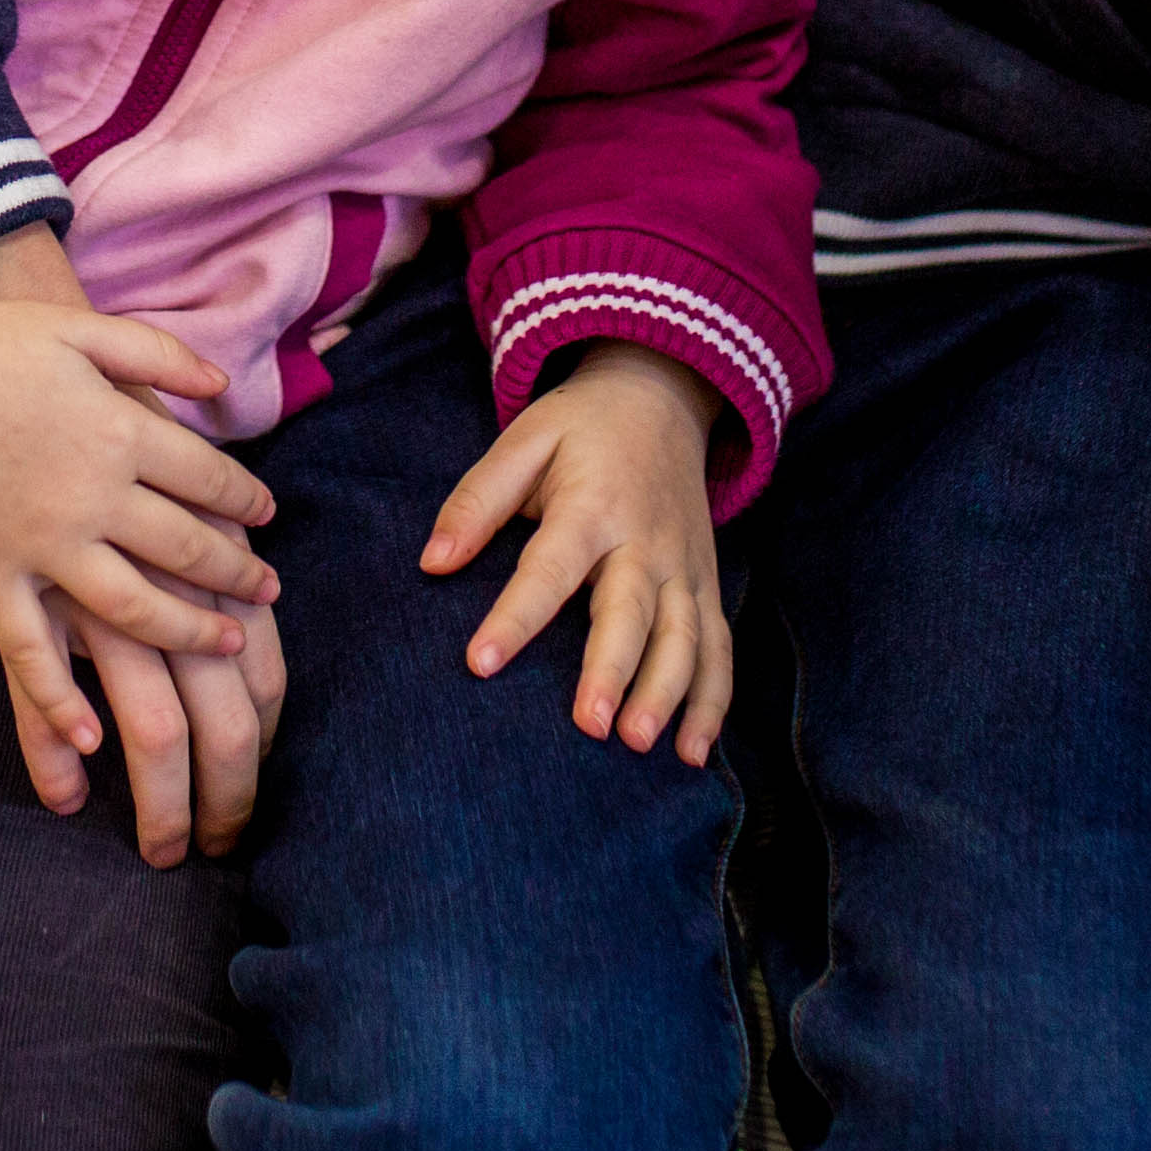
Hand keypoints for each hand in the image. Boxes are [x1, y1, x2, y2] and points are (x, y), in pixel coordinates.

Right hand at [0, 230, 286, 856]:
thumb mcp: (81, 328)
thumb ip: (158, 354)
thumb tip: (221, 385)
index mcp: (121, 431)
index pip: (210, 479)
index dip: (247, 498)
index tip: (267, 513)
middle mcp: (93, 496)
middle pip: (188, 549)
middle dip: (237, 573)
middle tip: (269, 588)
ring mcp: (41, 544)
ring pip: (135, 608)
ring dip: (190, 632)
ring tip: (230, 643)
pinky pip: (29, 649)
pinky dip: (59, 699)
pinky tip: (92, 739)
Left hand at [424, 345, 734, 762]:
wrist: (663, 397)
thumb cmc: (581, 428)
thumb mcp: (524, 439)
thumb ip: (477, 500)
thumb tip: (432, 562)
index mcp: (591, 506)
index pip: (549, 569)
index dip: (515, 617)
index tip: (480, 663)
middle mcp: (644, 542)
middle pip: (630, 612)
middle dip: (612, 670)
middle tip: (588, 725)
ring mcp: (683, 568)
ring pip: (685, 637)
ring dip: (668, 693)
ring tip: (640, 745)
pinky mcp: (706, 585)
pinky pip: (718, 647)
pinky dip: (714, 700)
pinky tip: (695, 752)